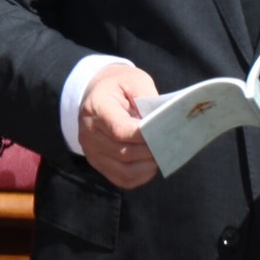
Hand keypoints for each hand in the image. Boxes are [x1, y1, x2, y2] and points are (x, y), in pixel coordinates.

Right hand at [75, 60, 160, 190]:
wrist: (96, 93)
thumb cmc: (118, 85)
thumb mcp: (135, 81)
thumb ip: (147, 99)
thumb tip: (161, 122)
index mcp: (97, 108)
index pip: (120, 130)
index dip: (145, 136)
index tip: (165, 134)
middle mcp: (89, 133)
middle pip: (124, 152)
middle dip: (151, 151)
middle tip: (170, 145)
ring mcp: (91, 151)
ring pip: (123, 170)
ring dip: (147, 166)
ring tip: (161, 155)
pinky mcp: (97, 162)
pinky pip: (120, 179)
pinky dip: (140, 176)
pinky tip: (150, 164)